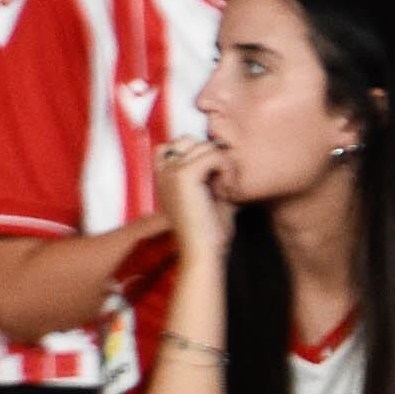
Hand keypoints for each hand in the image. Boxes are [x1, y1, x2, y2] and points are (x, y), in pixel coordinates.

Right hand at [153, 136, 237, 260]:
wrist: (202, 253)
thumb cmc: (208, 233)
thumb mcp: (213, 198)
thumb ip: (216, 176)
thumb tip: (231, 156)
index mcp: (164, 175)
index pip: (181, 144)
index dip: (202, 154)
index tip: (216, 180)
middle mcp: (163, 170)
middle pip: (193, 140)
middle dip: (213, 158)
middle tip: (223, 186)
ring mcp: (171, 171)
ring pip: (205, 146)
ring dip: (223, 165)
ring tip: (226, 190)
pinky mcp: (183, 175)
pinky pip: (214, 155)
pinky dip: (227, 170)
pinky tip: (227, 192)